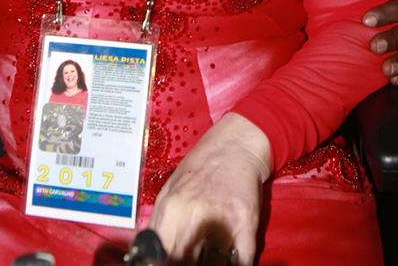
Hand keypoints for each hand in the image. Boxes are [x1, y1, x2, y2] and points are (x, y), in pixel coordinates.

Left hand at [150, 113, 269, 264]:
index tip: (171, 260)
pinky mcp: (247, 223)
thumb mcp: (169, 190)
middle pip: (185, 263)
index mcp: (172, 210)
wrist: (236, 144)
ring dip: (212, 264)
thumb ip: (159, 224)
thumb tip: (150, 254)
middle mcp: (196, 216)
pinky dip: (237, 264)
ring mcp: (223, 221)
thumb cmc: (202, 166)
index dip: (163, 263)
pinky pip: (242, 261)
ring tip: (210, 255)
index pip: (160, 257)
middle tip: (192, 257)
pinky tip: (232, 258)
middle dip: (189, 263)